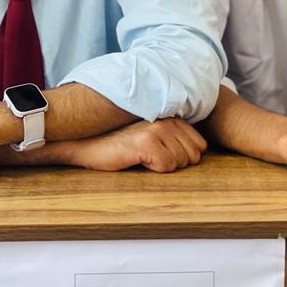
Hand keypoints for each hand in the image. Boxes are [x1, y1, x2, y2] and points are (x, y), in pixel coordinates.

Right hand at [68, 118, 207, 172]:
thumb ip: (174, 138)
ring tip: (142, 156)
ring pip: (181, 162)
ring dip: (162, 165)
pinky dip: (154, 169)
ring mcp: (158, 129)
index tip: (160, 154)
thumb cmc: (119, 143)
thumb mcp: (151, 136)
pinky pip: (167, 166)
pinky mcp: (146, 143)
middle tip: (150, 156)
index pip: (200, 146)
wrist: (86, 143)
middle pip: (193, 156)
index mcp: (172, 117)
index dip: (182, 157)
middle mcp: (168, 119)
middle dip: (175, 163)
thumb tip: (199, 154)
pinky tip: (138, 160)